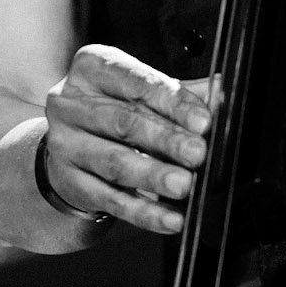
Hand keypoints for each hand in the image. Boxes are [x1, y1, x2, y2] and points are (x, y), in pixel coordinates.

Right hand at [43, 45, 214, 235]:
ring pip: (114, 162)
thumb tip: (221, 92)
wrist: (70, 148)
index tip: (205, 120)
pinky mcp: (68, 182)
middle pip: (124, 121)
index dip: (174, 102)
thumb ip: (181, 93)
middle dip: (166, 139)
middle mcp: (70, 103)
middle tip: (199, 153)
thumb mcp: (142, 93)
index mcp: (91, 68)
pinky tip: (171, 218)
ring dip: (154, 175)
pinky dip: (144, 212)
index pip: (137, 83)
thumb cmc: (115, 110)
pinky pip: (110, 200)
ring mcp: (64, 144)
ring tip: (185, 184)